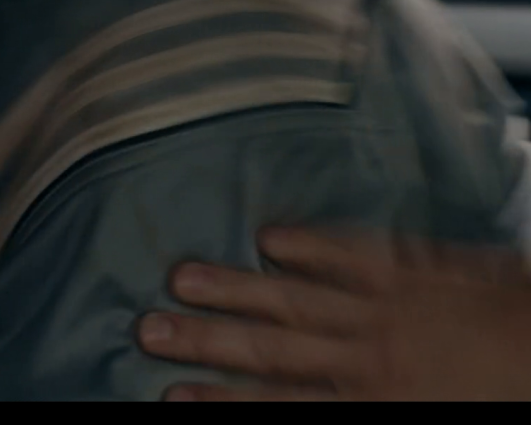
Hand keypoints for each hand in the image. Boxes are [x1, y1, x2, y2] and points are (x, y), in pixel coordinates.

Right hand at [137, 227, 530, 401]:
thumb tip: (307, 398)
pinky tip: (267, 236)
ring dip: (238, 290)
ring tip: (182, 276)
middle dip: (208, 342)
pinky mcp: (414, 269)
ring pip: (298, 297)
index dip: (223, 400)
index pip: (282, 403)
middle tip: (148, 327)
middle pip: (273, 349)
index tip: (170, 395)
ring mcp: (388, 305)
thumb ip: (366, 407)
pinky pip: (354, 253)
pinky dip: (311, 244)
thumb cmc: (510, 397)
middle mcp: (369, 354)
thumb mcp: (435, 418)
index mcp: (379, 401)